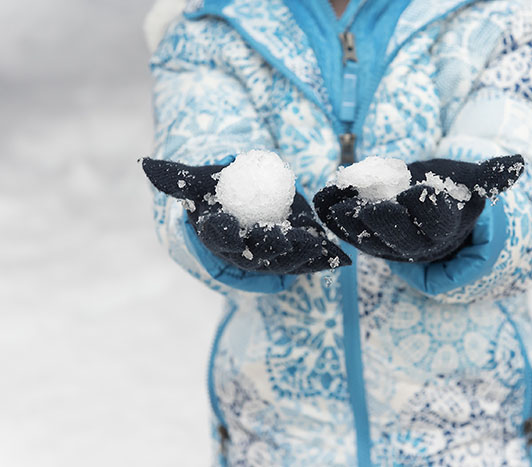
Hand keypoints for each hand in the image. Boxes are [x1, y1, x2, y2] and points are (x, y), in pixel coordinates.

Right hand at [142, 158, 350, 273]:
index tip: (233, 230)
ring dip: (300, 256)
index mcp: (216, 235)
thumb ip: (173, 176)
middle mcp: (242, 252)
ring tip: (314, 246)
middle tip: (283, 238)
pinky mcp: (294, 252)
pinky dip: (323, 259)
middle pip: (254, 254)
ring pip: (284, 261)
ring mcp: (269, 255)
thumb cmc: (215, 185)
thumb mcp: (195, 177)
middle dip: (269, 248)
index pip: (217, 236)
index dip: (225, 234)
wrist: (243, 190)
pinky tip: (338, 257)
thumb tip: (143, 163)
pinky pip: (308, 259)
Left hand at [313, 155, 523, 262]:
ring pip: (369, 239)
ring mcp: (388, 245)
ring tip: (335, 207)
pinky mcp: (365, 239)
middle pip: (399, 236)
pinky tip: (322, 199)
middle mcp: (415, 243)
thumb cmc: (452, 191)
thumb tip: (518, 163)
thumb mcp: (471, 181)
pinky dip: (333, 218)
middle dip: (382, 222)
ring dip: (350, 224)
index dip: (427, 208)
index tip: (419, 190)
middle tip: (367, 206)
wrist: (426, 205)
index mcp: (444, 228)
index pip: (436, 222)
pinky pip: (348, 232)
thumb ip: (489, 176)